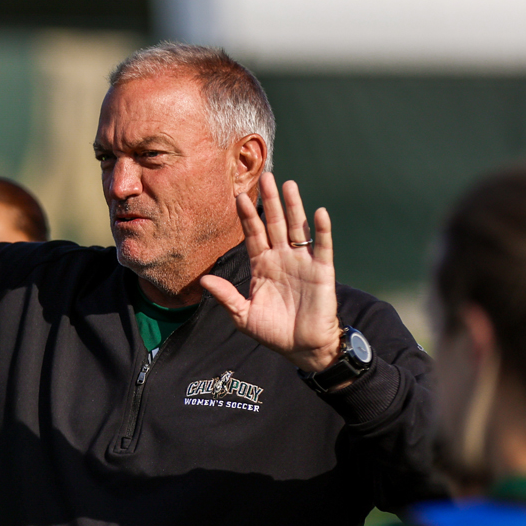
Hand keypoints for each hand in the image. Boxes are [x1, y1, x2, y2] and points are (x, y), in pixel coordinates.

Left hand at [200, 173, 341, 373]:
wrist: (302, 348)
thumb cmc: (273, 332)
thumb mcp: (243, 315)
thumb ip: (226, 296)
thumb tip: (203, 280)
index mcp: (262, 265)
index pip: (253, 234)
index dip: (246, 216)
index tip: (237, 197)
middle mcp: (281, 258)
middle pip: (273, 223)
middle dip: (268, 201)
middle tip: (265, 176)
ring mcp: (302, 262)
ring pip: (296, 228)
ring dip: (293, 207)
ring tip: (289, 184)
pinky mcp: (321, 270)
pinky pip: (322, 246)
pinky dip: (321, 230)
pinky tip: (318, 213)